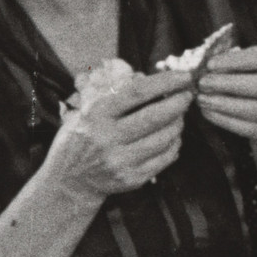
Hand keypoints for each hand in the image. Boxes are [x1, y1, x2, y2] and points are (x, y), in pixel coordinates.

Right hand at [46, 69, 193, 201]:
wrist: (69, 180)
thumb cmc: (80, 138)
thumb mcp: (84, 110)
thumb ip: (110, 92)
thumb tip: (146, 76)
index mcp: (95, 115)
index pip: (136, 93)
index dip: (164, 82)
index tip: (183, 77)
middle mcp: (107, 138)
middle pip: (155, 117)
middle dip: (178, 103)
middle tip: (187, 96)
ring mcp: (120, 161)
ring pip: (163, 138)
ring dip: (177, 124)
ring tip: (178, 117)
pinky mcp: (132, 178)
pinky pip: (165, 158)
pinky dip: (174, 145)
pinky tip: (171, 138)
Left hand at [195, 45, 256, 161]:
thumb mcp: (254, 69)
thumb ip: (234, 63)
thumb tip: (203, 64)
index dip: (237, 60)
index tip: (211, 64)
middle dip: (229, 84)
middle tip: (203, 83)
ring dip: (225, 104)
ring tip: (202, 99)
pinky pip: (251, 129)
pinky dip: (226, 120)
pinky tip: (207, 113)